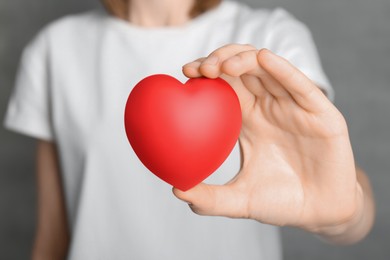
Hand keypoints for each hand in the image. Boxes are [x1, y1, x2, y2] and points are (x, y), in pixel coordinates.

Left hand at [174, 45, 362, 234]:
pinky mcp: (320, 112)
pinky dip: (282, 69)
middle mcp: (270, 106)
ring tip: (224, 67)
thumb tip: (176, 190)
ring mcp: (294, 106)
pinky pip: (300, 85)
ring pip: (269, 69)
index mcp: (249, 119)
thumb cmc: (280, 203)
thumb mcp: (239, 200)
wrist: (319, 214)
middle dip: (221, 60)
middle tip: (201, 68)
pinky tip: (263, 58)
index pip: (226, 84)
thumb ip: (210, 199)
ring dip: (245, 60)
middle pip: (244, 69)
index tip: (186, 73)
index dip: (207, 73)